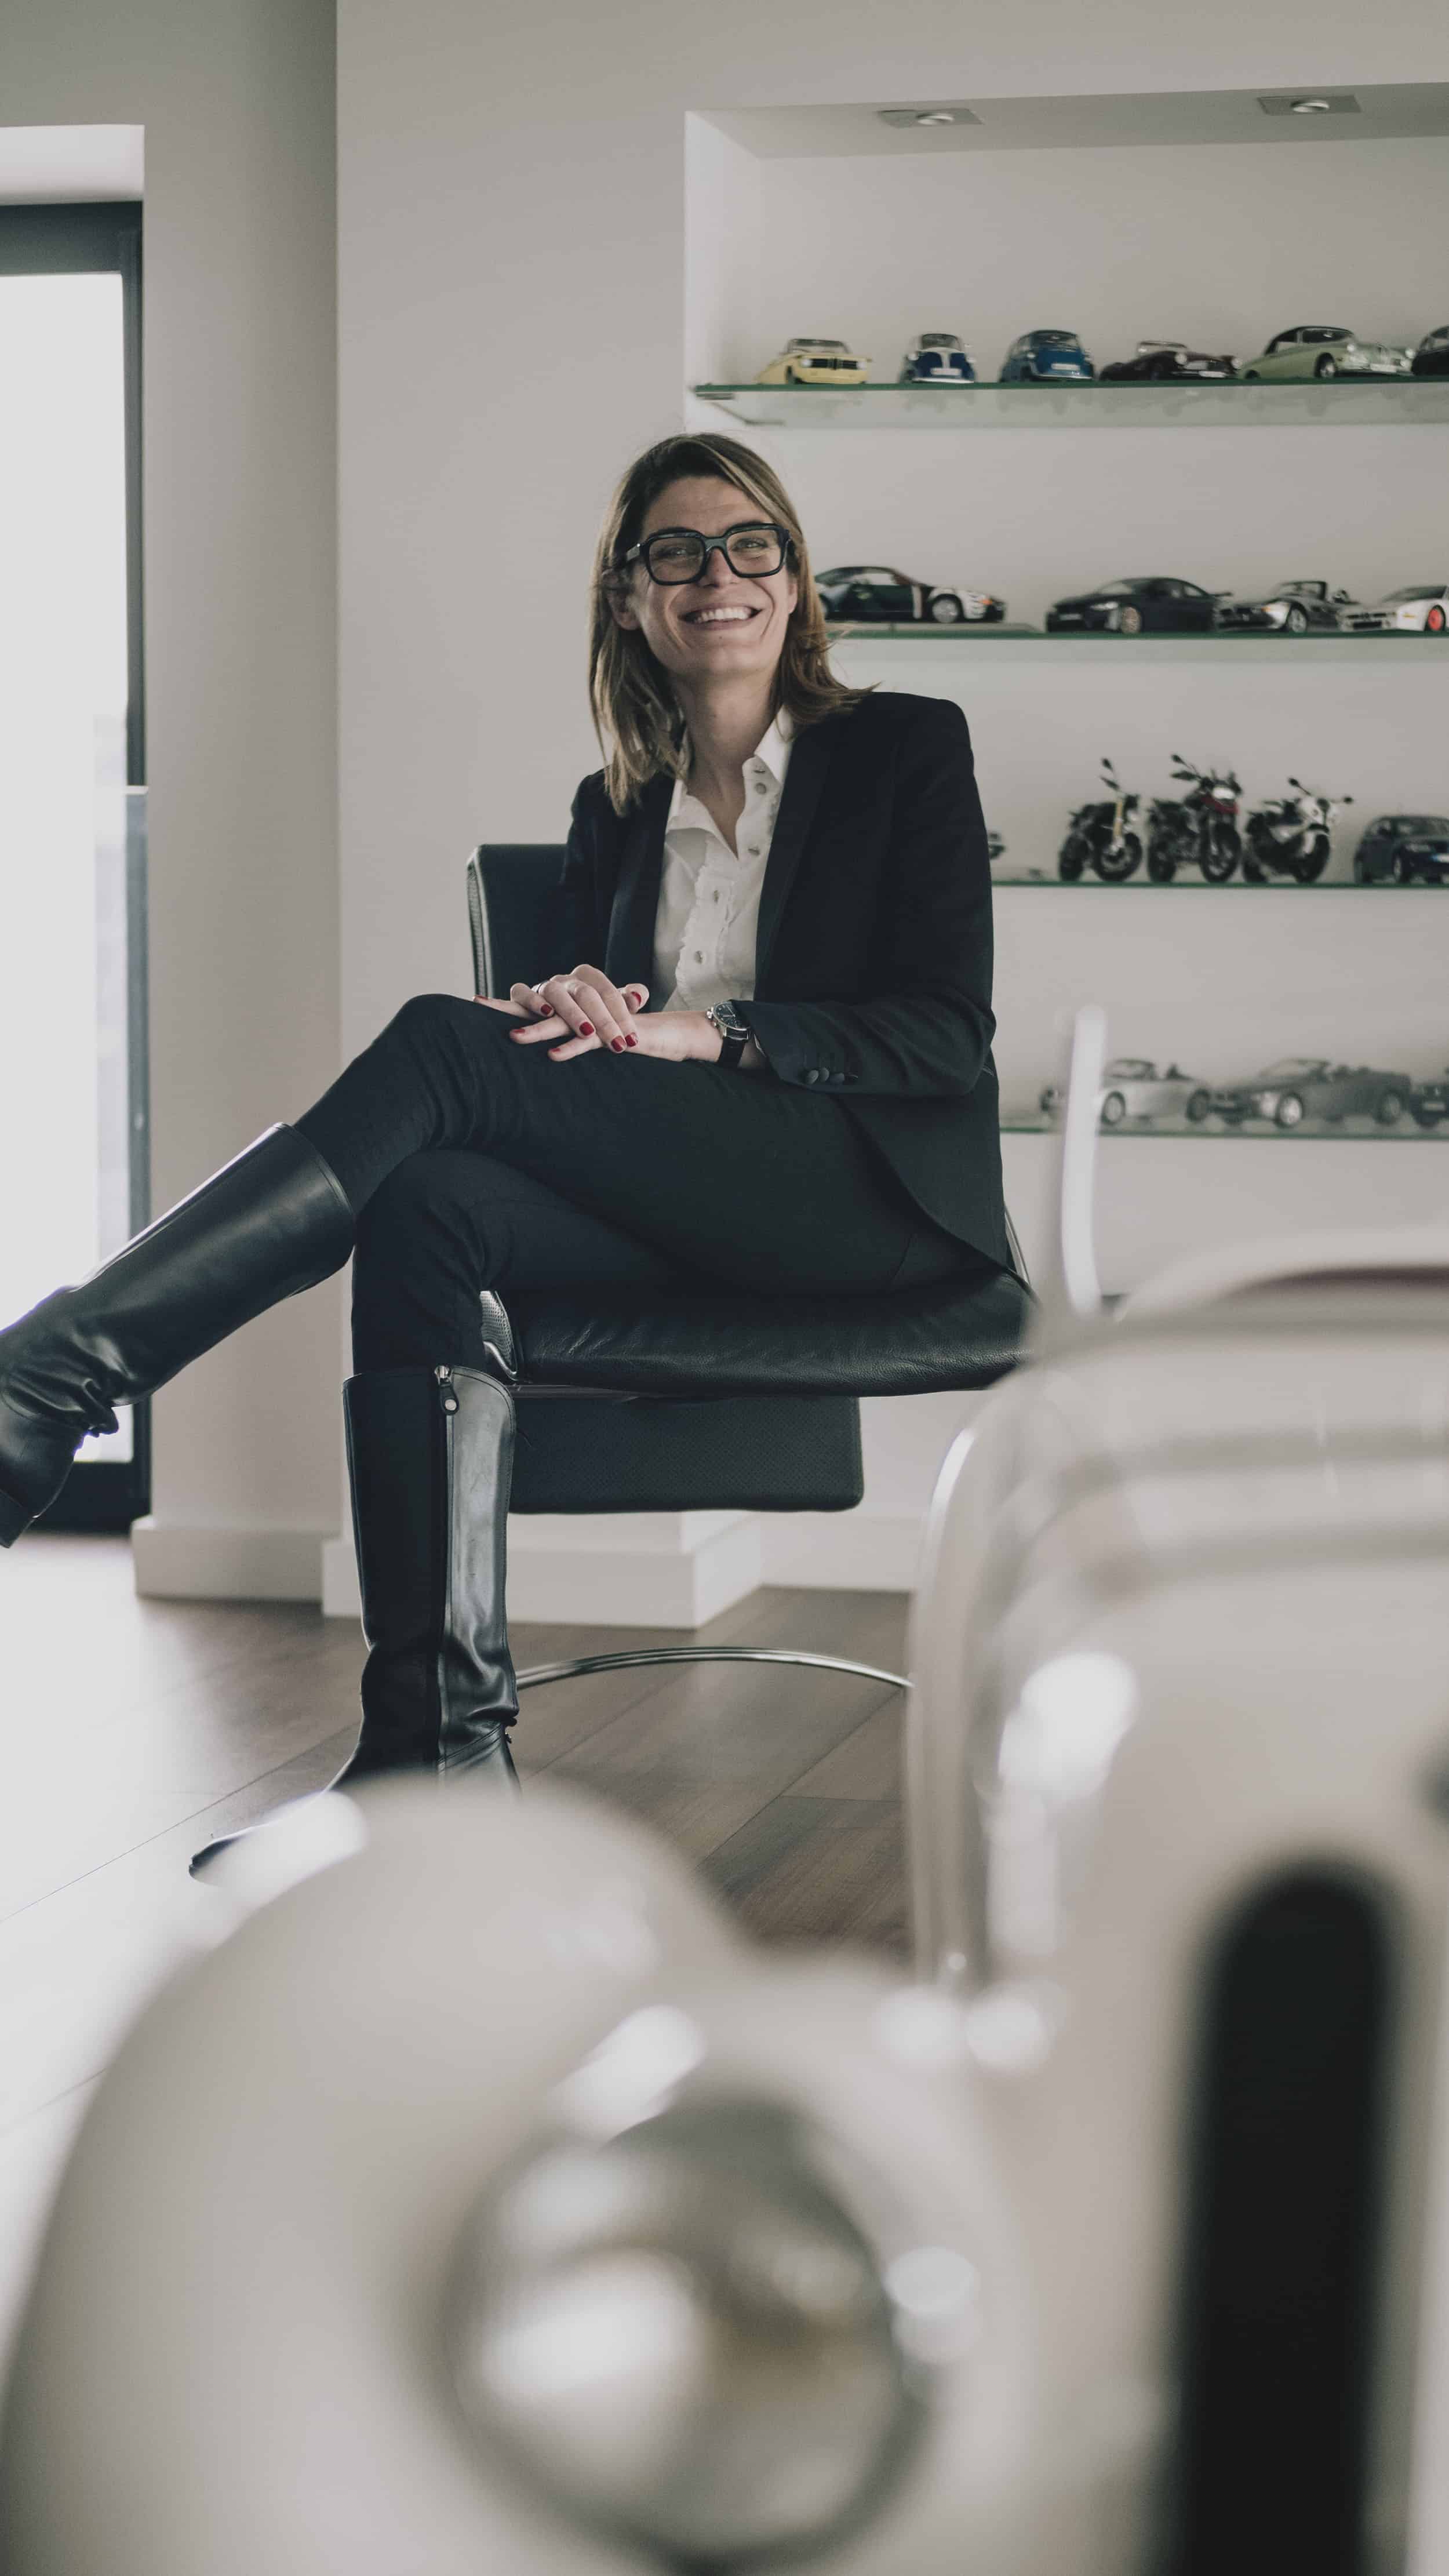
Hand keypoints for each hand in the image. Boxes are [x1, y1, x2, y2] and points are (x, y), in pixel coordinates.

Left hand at [474, 966, 722, 1065]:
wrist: (668, 1036)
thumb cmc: (624, 1037)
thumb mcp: (591, 1038)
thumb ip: (566, 1037)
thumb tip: (537, 1042)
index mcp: (573, 1004)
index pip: (535, 1001)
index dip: (507, 1002)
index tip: (477, 1001)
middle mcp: (583, 1004)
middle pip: (542, 1005)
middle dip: (511, 1010)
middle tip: (482, 1009)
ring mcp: (598, 1018)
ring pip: (564, 1021)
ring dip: (538, 1031)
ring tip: (513, 1038)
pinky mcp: (614, 1033)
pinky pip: (590, 1041)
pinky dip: (572, 1048)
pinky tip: (553, 1056)